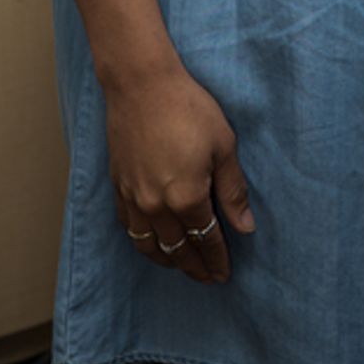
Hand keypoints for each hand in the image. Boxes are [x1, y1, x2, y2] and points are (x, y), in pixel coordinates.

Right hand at [106, 60, 254, 284]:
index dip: (217, 259)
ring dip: (167, 260)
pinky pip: (129, 227)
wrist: (142, 86)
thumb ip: (233, 190)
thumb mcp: (224, 145)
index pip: (206, 239)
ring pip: (149, 245)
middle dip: (194, 267)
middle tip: (207, 278)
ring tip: (182, 265)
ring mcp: (133, 199)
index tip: (225, 274)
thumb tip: (245, 227)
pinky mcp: (118, 187)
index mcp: (187, 197)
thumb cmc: (189, 109)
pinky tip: (152, 241)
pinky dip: (142, 241)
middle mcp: (156, 206)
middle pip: (178, 249)